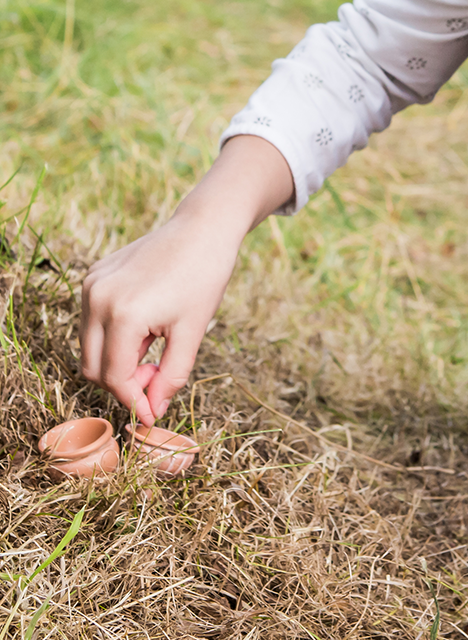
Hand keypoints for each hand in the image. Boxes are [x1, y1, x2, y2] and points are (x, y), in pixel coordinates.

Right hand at [79, 136, 293, 423]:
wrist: (203, 227)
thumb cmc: (205, 275)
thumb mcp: (194, 330)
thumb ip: (172, 375)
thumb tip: (153, 412)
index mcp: (123, 315)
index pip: (115, 378)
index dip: (135, 400)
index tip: (154, 410)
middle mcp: (98, 299)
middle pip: (94, 367)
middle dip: (124, 382)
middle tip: (158, 374)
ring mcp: (91, 285)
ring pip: (90, 347)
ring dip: (119, 358)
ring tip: (157, 343)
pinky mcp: (93, 277)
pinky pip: (93, 321)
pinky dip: (115, 334)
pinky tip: (148, 322)